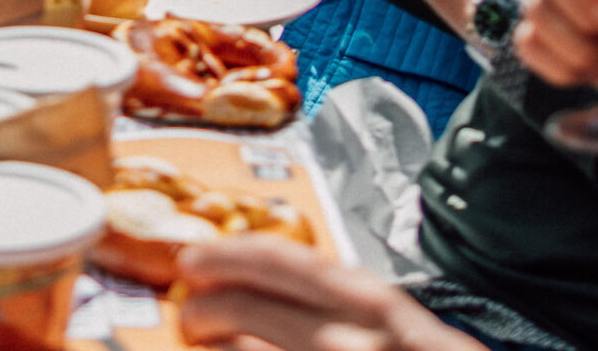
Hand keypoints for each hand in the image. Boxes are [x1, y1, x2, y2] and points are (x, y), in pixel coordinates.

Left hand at [177, 236, 485, 350]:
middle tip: (189, 311)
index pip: (287, 263)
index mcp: (376, 304)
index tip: (196, 259)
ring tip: (204, 343)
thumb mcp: (408, 330)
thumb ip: (358, 310)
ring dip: (219, 347)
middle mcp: (353, 338)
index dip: (230, 256)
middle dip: (206, 308)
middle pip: (251, 309)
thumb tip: (286, 303)